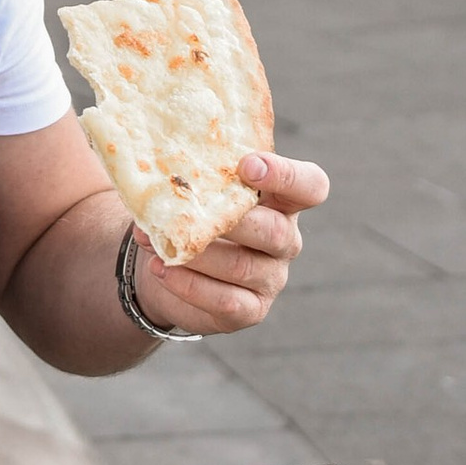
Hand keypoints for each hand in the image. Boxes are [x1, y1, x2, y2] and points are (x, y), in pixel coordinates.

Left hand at [130, 150, 328, 337]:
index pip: (310, 186)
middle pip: (276, 231)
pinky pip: (225, 300)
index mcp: (281, 200)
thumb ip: (199, 169)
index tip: (247, 165)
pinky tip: (162, 269)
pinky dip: (189, 285)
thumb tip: (160, 155)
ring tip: (155, 240)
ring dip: (195, 255)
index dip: (287, 175)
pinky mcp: (251, 310)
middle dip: (232, 223)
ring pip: (242, 266)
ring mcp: (271, 278)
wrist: (170, 261)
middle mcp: (285, 240)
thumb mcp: (200, 186)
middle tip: (190, 213)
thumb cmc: (193, 211)